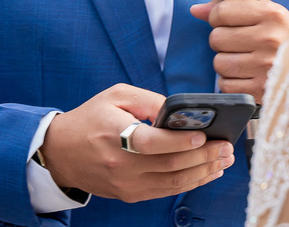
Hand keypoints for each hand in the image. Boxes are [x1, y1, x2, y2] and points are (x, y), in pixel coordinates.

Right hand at [40, 83, 234, 202]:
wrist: (62, 152)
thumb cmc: (91, 118)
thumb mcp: (116, 96)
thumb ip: (149, 100)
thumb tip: (181, 111)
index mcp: (114, 134)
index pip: (152, 142)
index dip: (180, 141)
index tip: (204, 134)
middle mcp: (120, 163)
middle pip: (169, 165)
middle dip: (203, 157)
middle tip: (226, 148)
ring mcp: (125, 183)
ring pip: (172, 183)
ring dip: (203, 172)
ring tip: (224, 160)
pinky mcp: (130, 194)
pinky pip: (165, 191)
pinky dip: (190, 183)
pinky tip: (206, 172)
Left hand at [191, 0, 288, 102]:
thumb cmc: (286, 36)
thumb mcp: (266, 13)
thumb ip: (230, 6)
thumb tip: (196, 10)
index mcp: (271, 15)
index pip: (222, 12)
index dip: (218, 17)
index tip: (228, 21)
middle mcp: (269, 40)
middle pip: (216, 38)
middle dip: (223, 40)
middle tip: (240, 43)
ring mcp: (266, 67)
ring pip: (219, 63)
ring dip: (226, 62)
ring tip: (245, 59)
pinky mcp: (262, 91)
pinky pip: (225, 84)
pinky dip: (231, 81)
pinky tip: (247, 75)